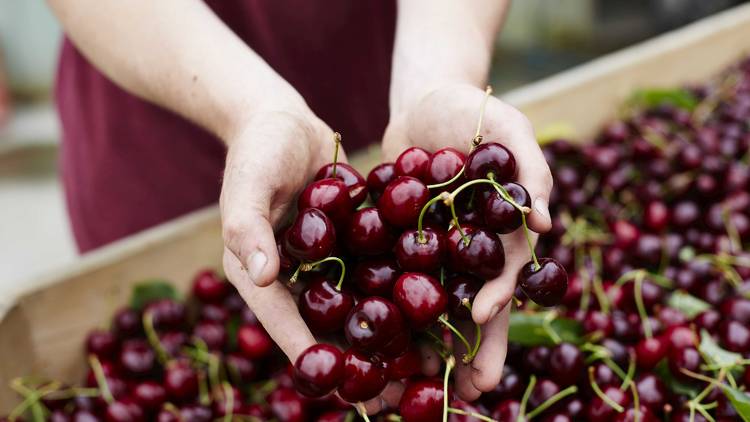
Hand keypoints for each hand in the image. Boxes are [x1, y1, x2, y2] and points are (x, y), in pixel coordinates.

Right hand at [220, 106, 419, 414]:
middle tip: (390, 395)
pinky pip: (376, 273)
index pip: (284, 320)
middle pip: (325, 326)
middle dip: (356, 360)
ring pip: (357, 308)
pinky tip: (435, 314)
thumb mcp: (247, 183)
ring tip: (422, 368)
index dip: (313, 353)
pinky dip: (399, 295)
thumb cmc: (258, 148)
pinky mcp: (352, 244)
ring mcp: (325, 262)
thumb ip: (246, 226)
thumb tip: (258, 275)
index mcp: (259, 271)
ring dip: (385, 338)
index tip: (343, 384)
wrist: (285, 120)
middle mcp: (293, 276)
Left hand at [383, 83, 552, 399]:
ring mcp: (433, 249)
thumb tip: (546, 222)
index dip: (498, 298)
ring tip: (420, 379)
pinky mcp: (399, 242)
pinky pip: (394, 276)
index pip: (505, 273)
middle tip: (469, 389)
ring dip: (431, 341)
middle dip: (475, 347)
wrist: (424, 100)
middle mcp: (468, 248)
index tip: (481, 319)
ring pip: (434, 302)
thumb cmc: (475, 109)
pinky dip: (389, 305)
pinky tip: (375, 334)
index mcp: (500, 230)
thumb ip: (531, 167)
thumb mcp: (509, 127)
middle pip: (472, 302)